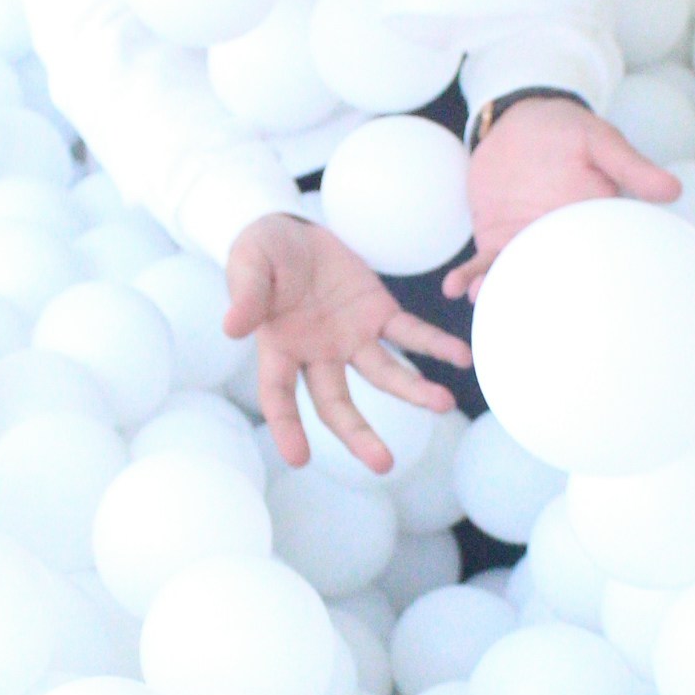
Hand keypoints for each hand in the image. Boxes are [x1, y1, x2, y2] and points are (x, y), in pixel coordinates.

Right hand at [223, 213, 471, 473]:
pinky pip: (410, 333)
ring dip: (413, 391)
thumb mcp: (248, 264)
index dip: (287, 426)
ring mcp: (351, 338)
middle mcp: (318, 354)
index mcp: (279, 348)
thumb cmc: (261, 253)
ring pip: (384, 374)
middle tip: (383, 464)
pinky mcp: (378, 313)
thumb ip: (246, 295)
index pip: (279, 396)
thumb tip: (233, 327)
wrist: (292, 230)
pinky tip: (461, 358)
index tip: (299, 458)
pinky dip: (435, 345)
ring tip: (444, 404)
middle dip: (359, 435)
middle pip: (337, 404)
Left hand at [443, 95, 681, 299]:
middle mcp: (558, 240)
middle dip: (539, 300)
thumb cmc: (569, 128)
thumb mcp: (601, 141)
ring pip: (514, 276)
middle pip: (552, 278)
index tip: (585, 311)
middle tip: (526, 318)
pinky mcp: (495, 238)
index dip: (590, 285)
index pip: (595, 259)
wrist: (521, 120)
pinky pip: (483, 264)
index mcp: (589, 223)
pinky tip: (453, 287)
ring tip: (479, 297)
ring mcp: (524, 242)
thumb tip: (674, 190)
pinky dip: (468, 276)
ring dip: (497, 290)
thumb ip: (631, 166)